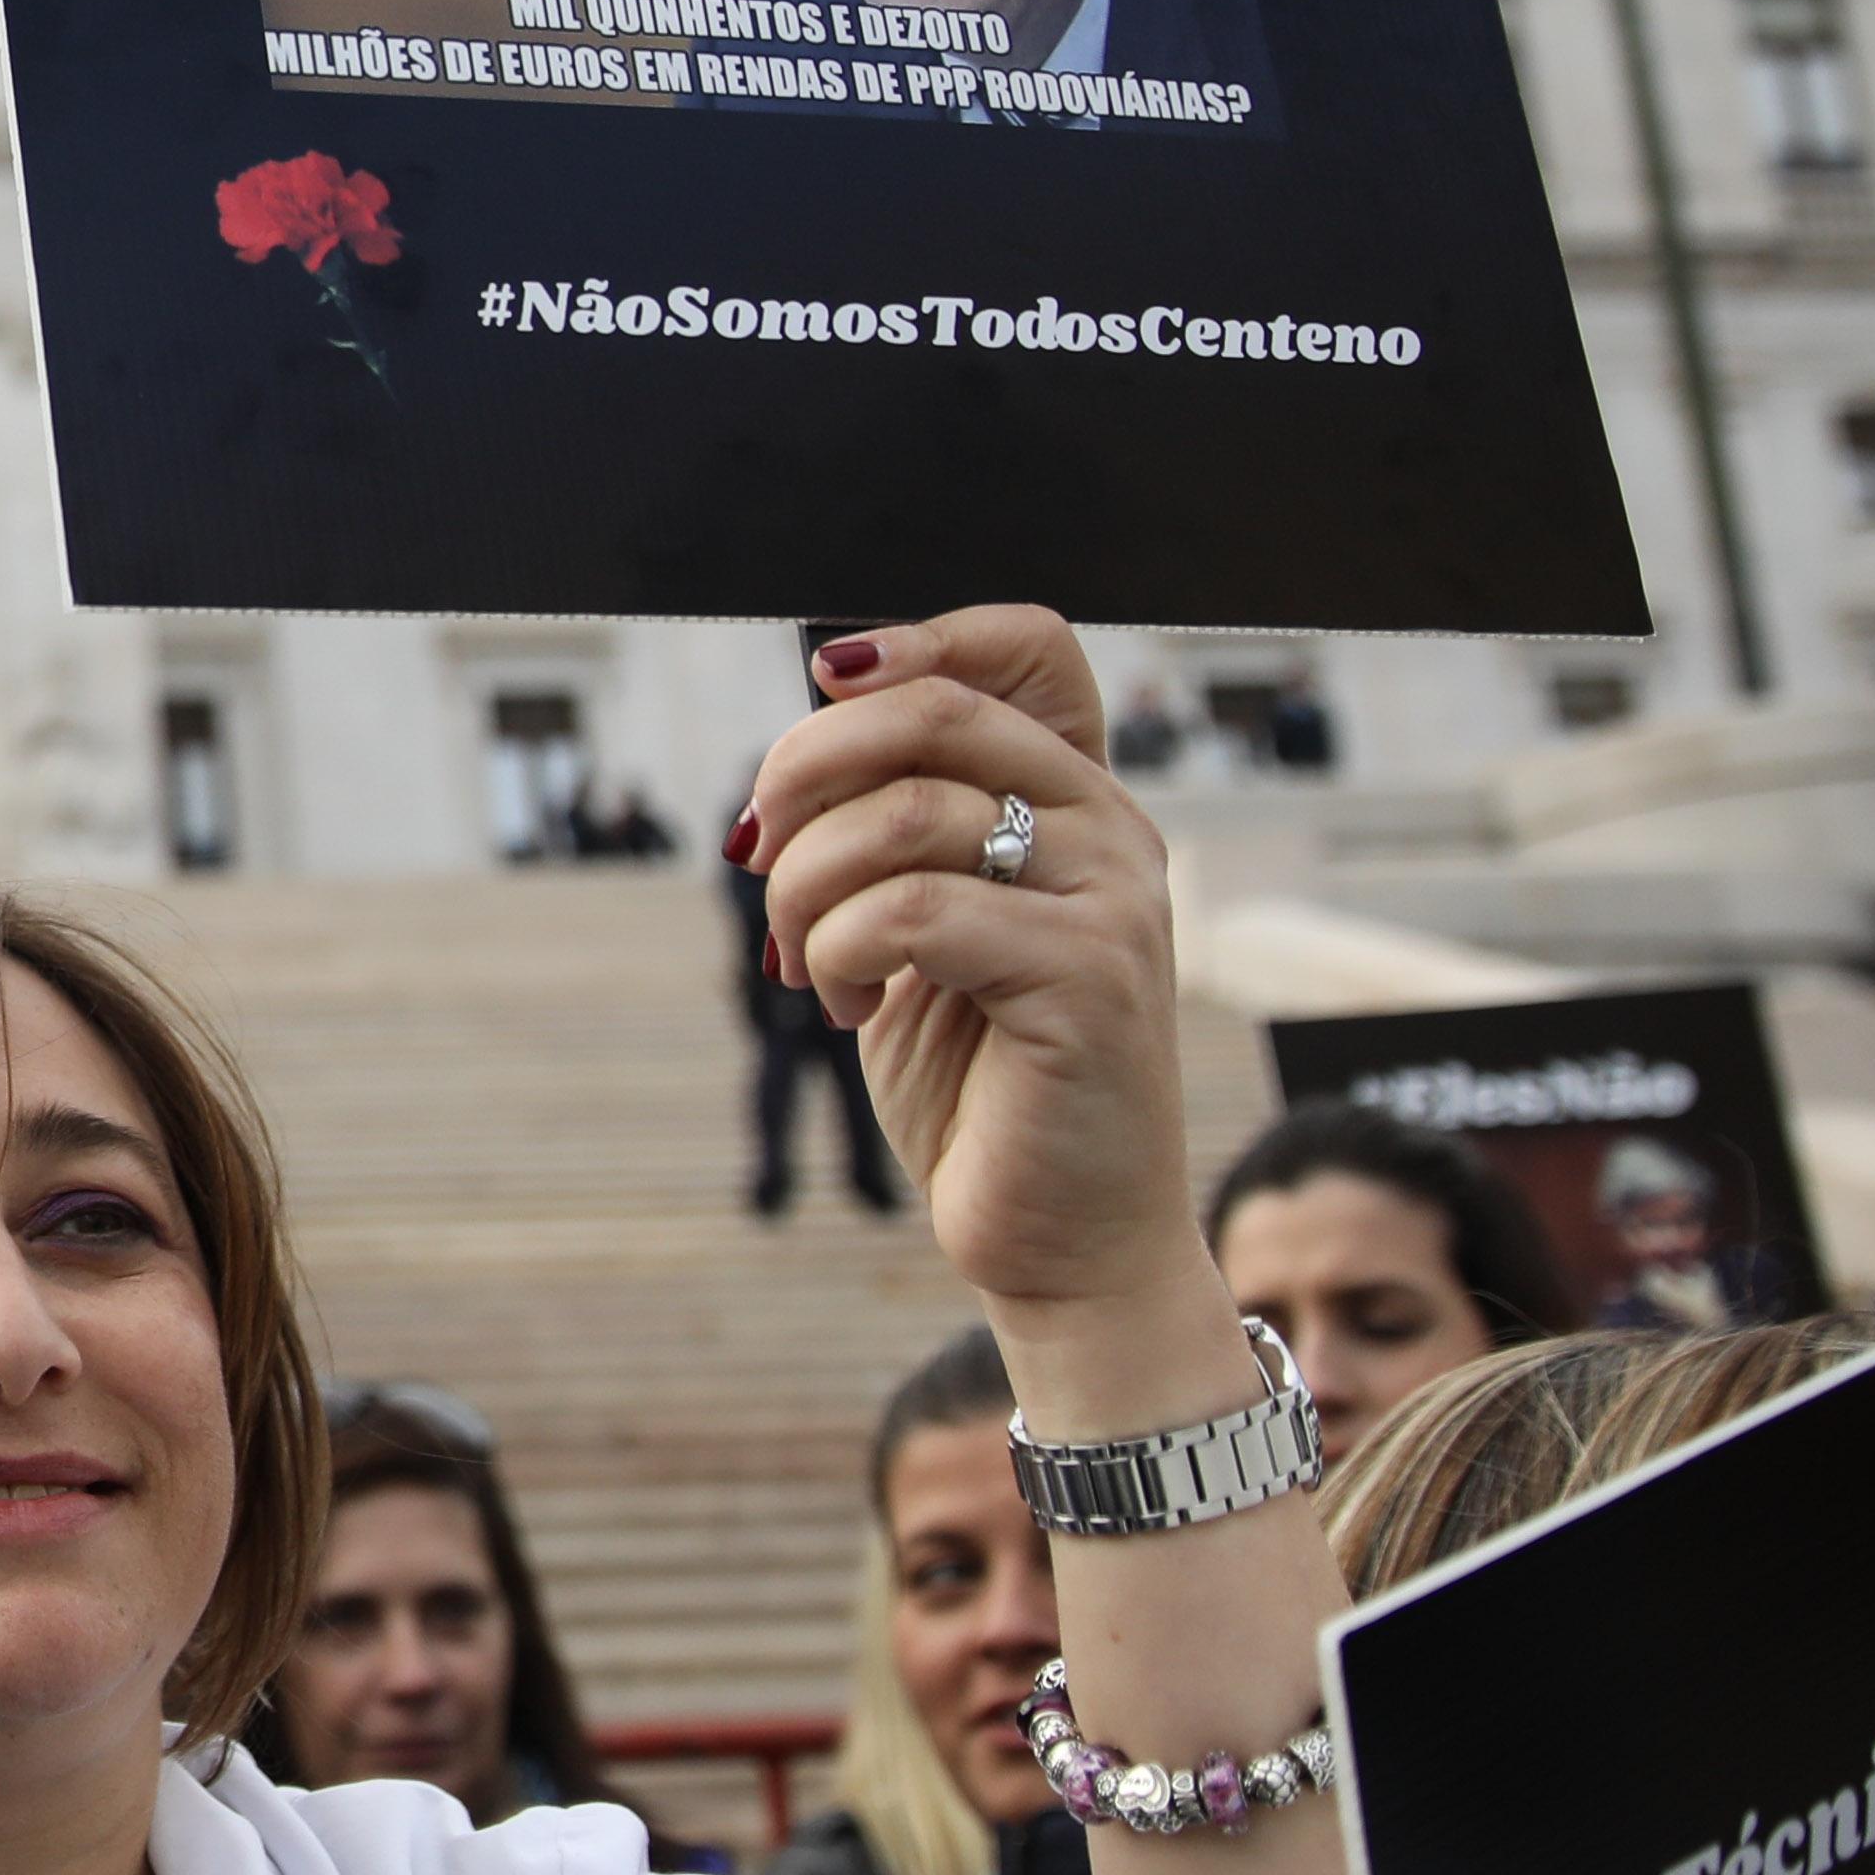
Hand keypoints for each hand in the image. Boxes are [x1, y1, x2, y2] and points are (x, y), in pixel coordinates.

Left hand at [742, 611, 1205, 1346]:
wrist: (1060, 1241)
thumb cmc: (981, 1088)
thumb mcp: (919, 931)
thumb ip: (893, 827)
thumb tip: (812, 713)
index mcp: (1077, 805)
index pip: (1033, 645)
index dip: (919, 633)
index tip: (824, 680)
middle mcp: (1114, 832)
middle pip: (936, 711)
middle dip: (804, 769)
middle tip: (758, 858)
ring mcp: (1116, 902)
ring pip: (904, 813)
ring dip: (806, 888)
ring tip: (807, 965)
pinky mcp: (1091, 979)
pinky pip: (915, 909)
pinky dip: (842, 951)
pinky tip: (850, 1006)